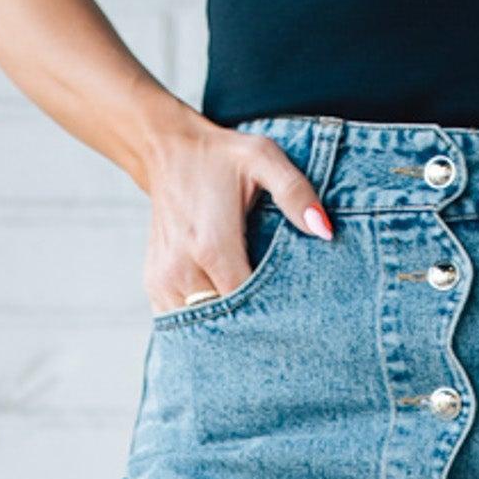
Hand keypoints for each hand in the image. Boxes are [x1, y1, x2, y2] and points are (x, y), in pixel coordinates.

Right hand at [140, 111, 333, 312]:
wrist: (167, 148)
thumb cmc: (221, 157)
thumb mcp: (263, 158)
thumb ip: (295, 192)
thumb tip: (324, 230)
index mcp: (211, 245)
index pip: (247, 306)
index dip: (271, 315)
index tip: (292, 315)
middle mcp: (183, 267)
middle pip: (224, 324)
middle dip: (251, 328)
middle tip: (279, 329)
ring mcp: (164, 278)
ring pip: (201, 329)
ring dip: (226, 330)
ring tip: (251, 324)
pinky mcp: (154, 283)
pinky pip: (182, 321)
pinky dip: (203, 325)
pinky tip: (224, 319)